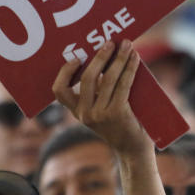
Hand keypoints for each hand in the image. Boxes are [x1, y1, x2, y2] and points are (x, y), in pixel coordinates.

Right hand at [52, 40, 148, 156]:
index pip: (59, 91)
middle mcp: (84, 114)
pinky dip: (129, 69)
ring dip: (119, 58)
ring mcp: (100, 114)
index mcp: (77, 112)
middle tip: (110, 43)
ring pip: (107, 78)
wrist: (134, 151)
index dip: (64, 72)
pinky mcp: (117, 113)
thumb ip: (101, 94)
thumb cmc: (122, 127)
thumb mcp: (104, 112)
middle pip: (87, 78)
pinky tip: (135, 59)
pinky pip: (123, 84)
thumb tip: (110, 60)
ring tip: (127, 46)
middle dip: (99, 57)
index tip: (75, 58)